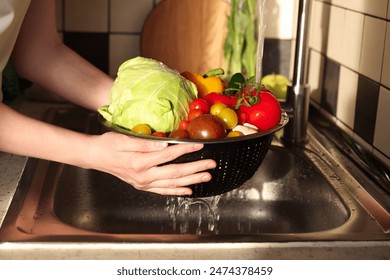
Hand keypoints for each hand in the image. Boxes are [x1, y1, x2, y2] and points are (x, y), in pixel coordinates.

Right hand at [86, 132, 215, 195]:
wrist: (96, 157)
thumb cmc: (109, 144)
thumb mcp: (124, 139)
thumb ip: (146, 144)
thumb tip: (166, 145)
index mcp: (140, 162)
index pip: (169, 155)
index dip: (186, 150)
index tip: (200, 146)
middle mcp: (143, 176)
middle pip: (176, 173)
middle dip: (196, 168)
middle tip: (212, 164)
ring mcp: (143, 183)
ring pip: (172, 184)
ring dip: (191, 180)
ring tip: (206, 177)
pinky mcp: (143, 186)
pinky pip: (163, 191)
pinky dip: (177, 191)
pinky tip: (188, 190)